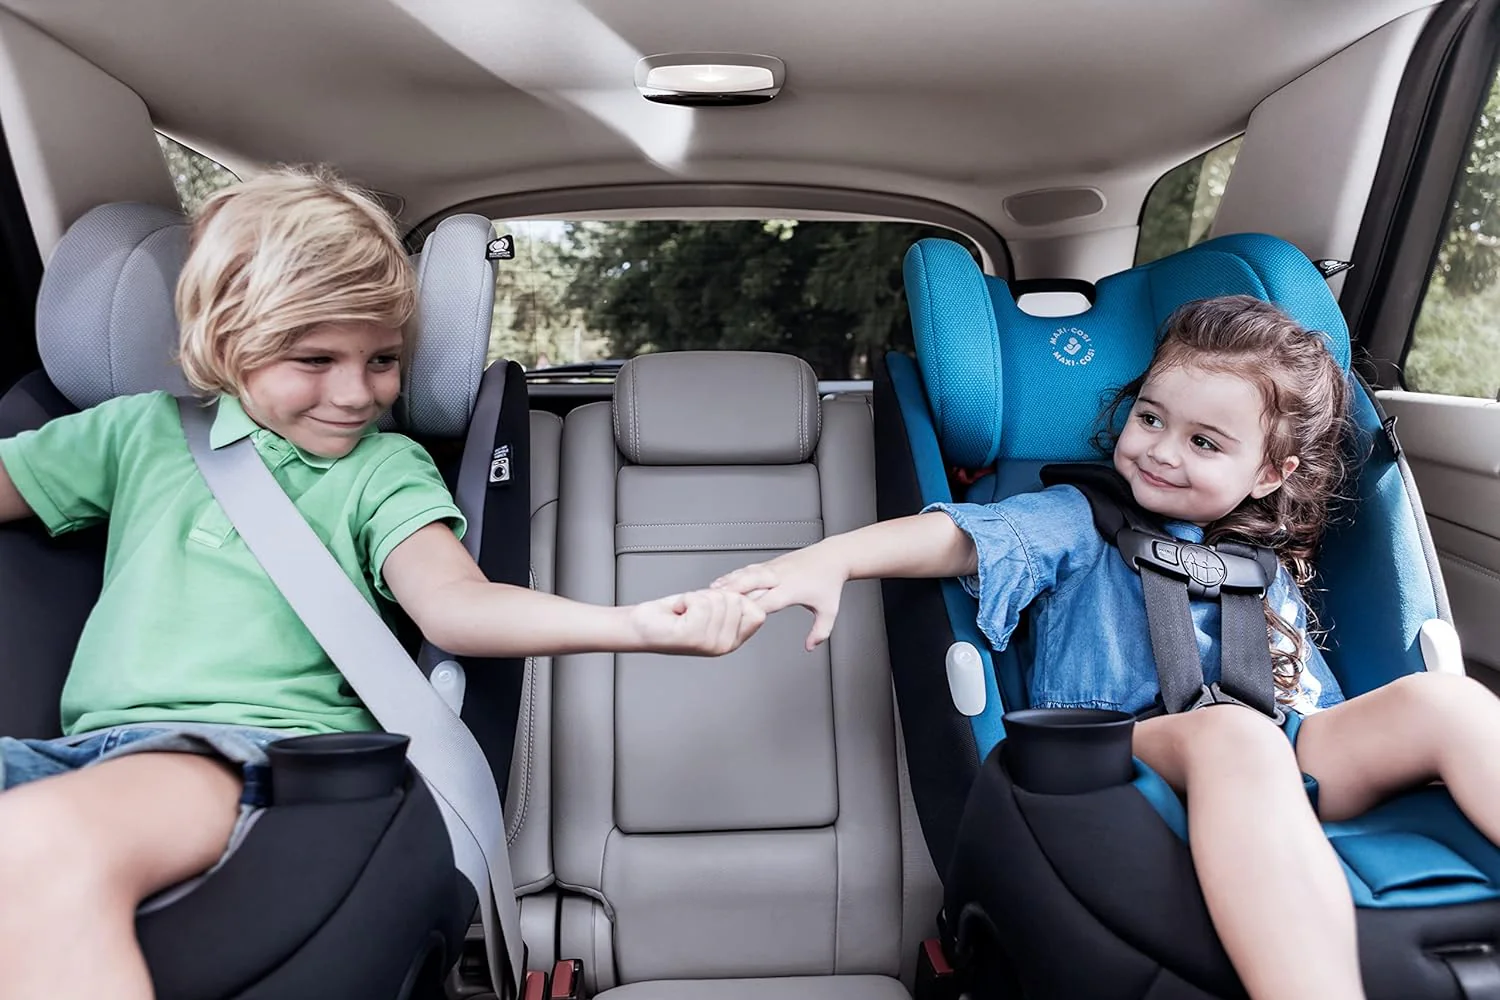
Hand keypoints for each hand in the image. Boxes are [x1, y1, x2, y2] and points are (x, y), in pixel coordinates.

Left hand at [628, 588, 766, 654]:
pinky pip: (700, 601)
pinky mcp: (691, 635)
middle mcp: (723, 645)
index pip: (757, 613)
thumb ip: (735, 605)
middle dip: (713, 596)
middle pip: (736, 601)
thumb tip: (756, 591)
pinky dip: (686, 599)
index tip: (719, 603)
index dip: (739, 599)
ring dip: (697, 598)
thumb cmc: (673, 617)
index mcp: (732, 640)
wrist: (643, 626)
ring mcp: (709, 642)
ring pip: (717, 599)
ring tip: (687, 611)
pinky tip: (680, 612)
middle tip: (696, 609)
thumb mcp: (713, 610)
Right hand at [712, 545, 847, 650]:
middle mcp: (780, 577)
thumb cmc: (829, 583)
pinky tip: (722, 581)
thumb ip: (820, 631)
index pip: (767, 600)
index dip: (750, 609)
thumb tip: (810, 647)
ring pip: (746, 574)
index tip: (735, 619)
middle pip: (751, 582)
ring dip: (728, 582)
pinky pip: (748, 569)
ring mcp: (773, 569)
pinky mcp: (770, 564)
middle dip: (732, 592)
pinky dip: (733, 575)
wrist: (833, 557)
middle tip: (713, 602)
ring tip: (710, 592)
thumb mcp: (829, 611)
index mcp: (792, 589)